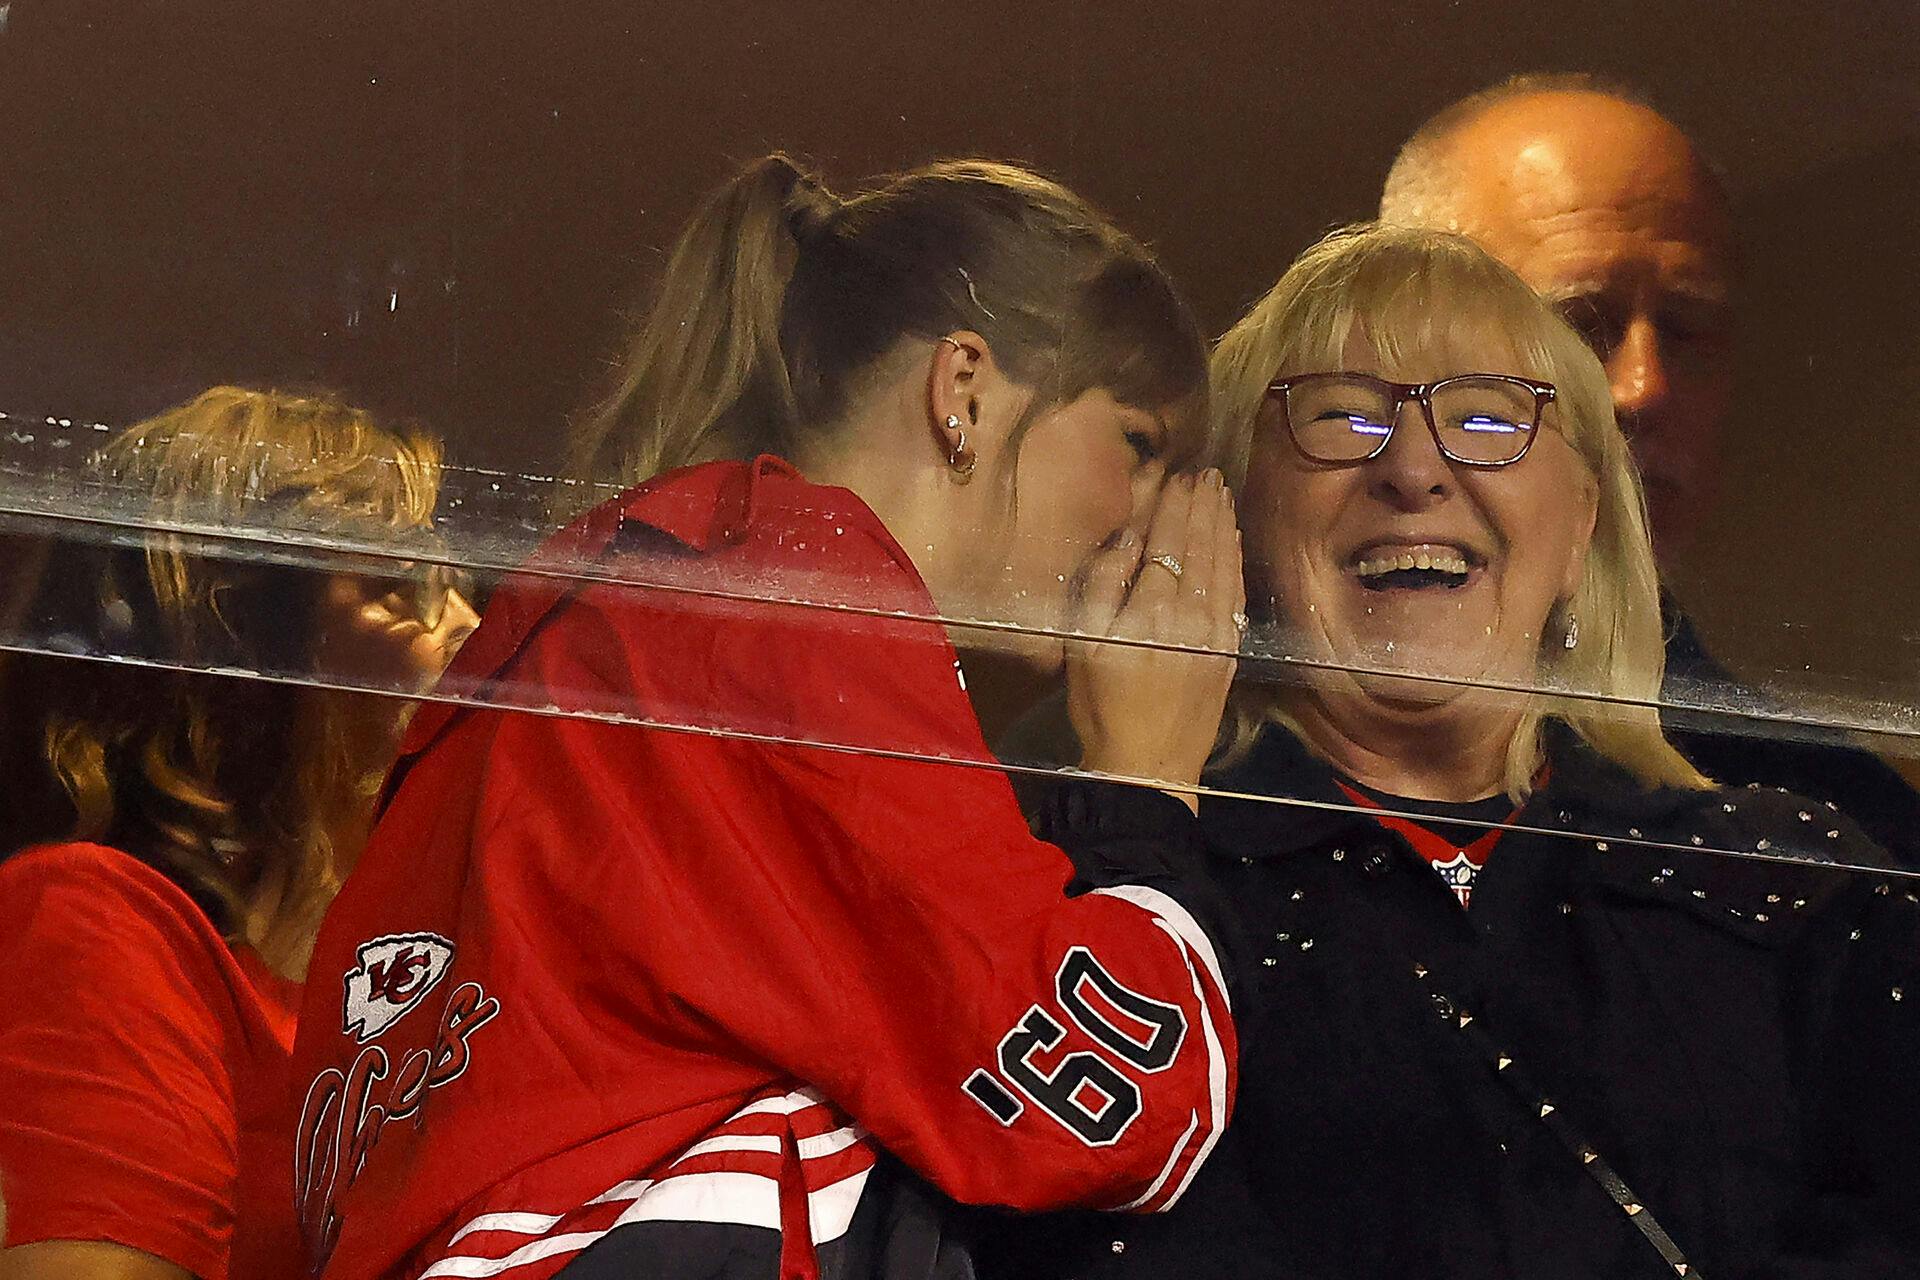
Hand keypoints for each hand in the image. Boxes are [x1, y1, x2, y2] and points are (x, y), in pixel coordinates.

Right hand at [1066, 470, 1243, 810]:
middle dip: (1203, 506)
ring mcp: (1216, 633)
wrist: (1147, 769)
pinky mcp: (1228, 651)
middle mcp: (1191, 614)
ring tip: (1221, 494)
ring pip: (1224, 564)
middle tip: (1207, 473)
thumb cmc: (1102, 708)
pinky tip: (1233, 541)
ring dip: (1223, 525)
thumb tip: (1128, 537)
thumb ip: (1102, 585)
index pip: (1167, 541)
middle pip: (1201, 546)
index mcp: (1151, 610)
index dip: (1174, 506)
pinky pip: (1234, 592)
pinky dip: (1234, 559)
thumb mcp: (1082, 645)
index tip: (1178, 475)